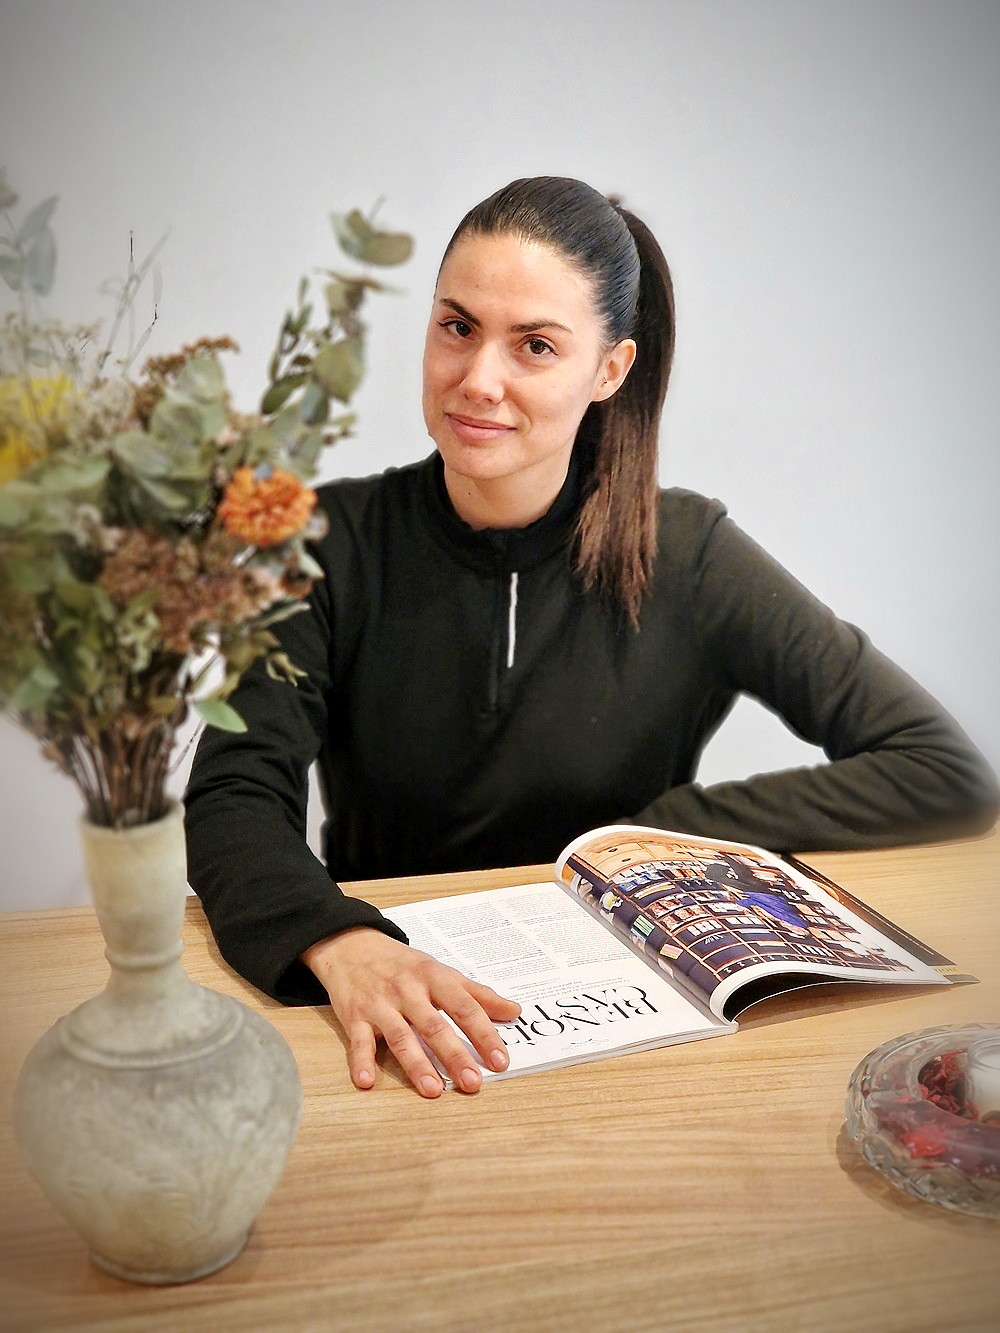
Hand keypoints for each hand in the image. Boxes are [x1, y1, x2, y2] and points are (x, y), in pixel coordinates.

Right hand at [302, 927, 520, 1097]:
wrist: (352, 945)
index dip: (484, 1034)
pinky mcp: (354, 1016)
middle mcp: (408, 991)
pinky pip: (358, 1041)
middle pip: (434, 1026)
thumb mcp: (441, 971)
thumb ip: (477, 994)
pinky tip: (367, 1082)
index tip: (500, 1060)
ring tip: (433, 1090)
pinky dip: (361, 1061)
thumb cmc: (402, 964)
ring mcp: (380, 1004)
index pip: (464, 1008)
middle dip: (454, 1055)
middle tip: (472, 1083)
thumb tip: (514, 1011)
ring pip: (401, 1036)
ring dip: (416, 1064)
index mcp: (434, 978)